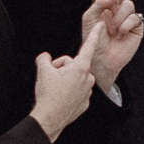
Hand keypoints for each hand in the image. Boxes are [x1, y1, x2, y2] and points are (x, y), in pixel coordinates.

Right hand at [31, 24, 99, 141]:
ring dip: (65, 80)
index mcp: (81, 68)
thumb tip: (45, 57)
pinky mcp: (85, 102)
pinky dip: (69, 92)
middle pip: (74, 64)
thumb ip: (44, 58)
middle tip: (52, 77)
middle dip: (62, 68)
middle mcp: (88, 78)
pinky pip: (77, 91)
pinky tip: (61, 97)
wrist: (49, 118)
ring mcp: (88, 91)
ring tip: (55, 89)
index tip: (101, 25)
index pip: (88, 46)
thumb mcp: (42, 70)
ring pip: (75, 78)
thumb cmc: (48, 94)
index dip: (94, 34)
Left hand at [82, 0, 143, 89]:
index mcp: (106, 2)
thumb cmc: (93, 38)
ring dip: (117, 17)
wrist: (100, 58)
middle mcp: (118, 7)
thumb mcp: (90, 16)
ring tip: (112, 29)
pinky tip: (120, 33)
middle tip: (109, 3)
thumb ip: (100, 2)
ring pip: (128, 4)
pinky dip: (125, 25)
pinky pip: (134, 17)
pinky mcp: (137, 26)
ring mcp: (128, 16)